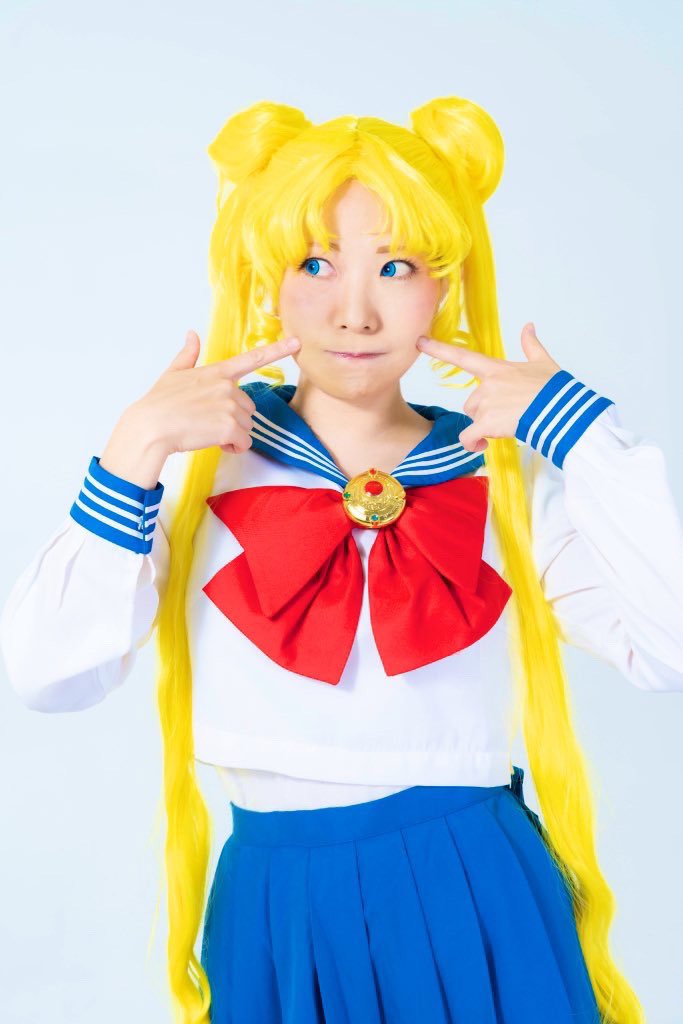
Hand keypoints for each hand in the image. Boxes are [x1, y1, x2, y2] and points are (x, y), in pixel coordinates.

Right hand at [132, 331, 300, 456]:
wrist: (150, 427)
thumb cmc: (159, 403)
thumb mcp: (173, 374)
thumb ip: (188, 355)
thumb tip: (192, 334)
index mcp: (217, 372)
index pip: (252, 358)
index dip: (278, 350)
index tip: (297, 342)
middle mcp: (227, 386)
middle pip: (248, 408)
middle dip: (233, 419)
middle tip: (209, 423)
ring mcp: (229, 406)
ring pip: (247, 427)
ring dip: (232, 435)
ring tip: (207, 432)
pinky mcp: (229, 426)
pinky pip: (243, 442)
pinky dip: (232, 447)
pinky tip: (215, 443)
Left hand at [415, 322, 561, 452]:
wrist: (562, 411)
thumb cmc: (555, 389)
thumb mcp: (543, 362)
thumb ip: (531, 345)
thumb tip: (529, 326)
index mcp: (497, 369)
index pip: (462, 356)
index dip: (439, 348)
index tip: (419, 341)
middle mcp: (487, 385)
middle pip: (471, 402)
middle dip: (485, 411)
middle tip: (510, 414)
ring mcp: (485, 404)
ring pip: (473, 419)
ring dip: (485, 426)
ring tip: (510, 425)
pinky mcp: (486, 424)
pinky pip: (468, 437)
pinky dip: (472, 444)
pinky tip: (482, 446)